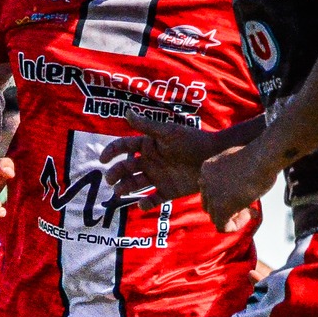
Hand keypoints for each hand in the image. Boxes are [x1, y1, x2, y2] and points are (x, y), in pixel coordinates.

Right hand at [100, 119, 231, 210]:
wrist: (215, 156)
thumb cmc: (192, 141)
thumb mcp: (168, 132)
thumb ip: (146, 125)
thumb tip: (126, 112)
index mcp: (148, 146)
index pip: (123, 147)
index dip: (111, 152)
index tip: (102, 159)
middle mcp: (150, 161)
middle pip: (125, 168)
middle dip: (115, 174)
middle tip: (111, 180)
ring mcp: (158, 177)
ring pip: (134, 184)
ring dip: (124, 188)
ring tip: (120, 192)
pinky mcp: (168, 191)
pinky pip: (152, 199)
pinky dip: (145, 204)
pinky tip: (141, 203)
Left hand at [198, 143, 273, 230]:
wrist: (263, 156)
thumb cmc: (261, 156)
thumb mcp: (241, 163)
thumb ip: (233, 177)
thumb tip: (237, 196)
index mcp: (207, 169)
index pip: (210, 191)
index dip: (226, 197)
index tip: (244, 195)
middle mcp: (204, 181)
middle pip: (210, 204)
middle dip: (229, 208)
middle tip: (249, 207)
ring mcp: (211, 194)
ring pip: (215, 216)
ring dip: (234, 216)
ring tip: (252, 211)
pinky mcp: (220, 207)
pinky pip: (221, 226)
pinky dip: (235, 226)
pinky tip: (250, 216)